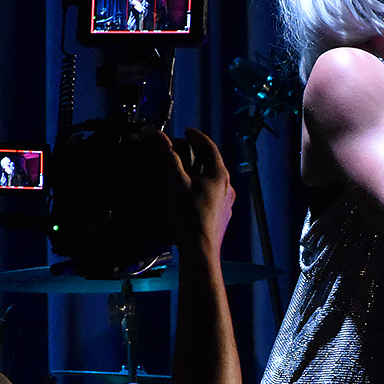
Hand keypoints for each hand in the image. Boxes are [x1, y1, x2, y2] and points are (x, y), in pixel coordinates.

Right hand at [146, 127, 234, 256]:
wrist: (200, 251)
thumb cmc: (190, 217)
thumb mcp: (175, 182)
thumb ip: (166, 156)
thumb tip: (156, 135)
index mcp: (219, 176)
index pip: (210, 148)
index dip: (197, 137)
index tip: (187, 132)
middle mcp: (227, 189)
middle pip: (213, 165)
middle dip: (199, 156)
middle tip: (185, 152)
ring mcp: (225, 205)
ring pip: (214, 183)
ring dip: (201, 176)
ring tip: (186, 175)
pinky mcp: (220, 220)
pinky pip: (212, 199)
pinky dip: (202, 193)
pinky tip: (191, 200)